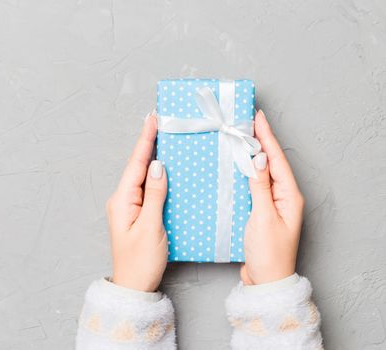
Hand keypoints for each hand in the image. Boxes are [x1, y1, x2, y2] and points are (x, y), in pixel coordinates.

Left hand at [106, 112, 167, 291]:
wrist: (134, 285)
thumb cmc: (141, 261)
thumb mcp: (151, 227)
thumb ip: (154, 195)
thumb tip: (157, 166)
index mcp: (122, 200)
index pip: (136, 164)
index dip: (145, 140)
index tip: (152, 119)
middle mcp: (123, 199)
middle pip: (137, 166)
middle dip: (148, 143)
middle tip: (159, 121)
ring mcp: (129, 206)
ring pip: (142, 176)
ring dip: (152, 157)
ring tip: (162, 137)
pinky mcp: (137, 213)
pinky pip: (147, 188)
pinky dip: (155, 175)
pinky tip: (164, 168)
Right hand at [241, 110, 304, 284]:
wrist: (265, 280)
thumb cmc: (268, 253)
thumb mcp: (263, 216)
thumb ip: (259, 186)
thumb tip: (257, 158)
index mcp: (289, 196)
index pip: (276, 160)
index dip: (266, 137)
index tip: (257, 118)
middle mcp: (283, 197)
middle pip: (270, 163)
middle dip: (260, 141)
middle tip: (247, 121)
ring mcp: (272, 204)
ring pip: (261, 173)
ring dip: (252, 155)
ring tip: (241, 138)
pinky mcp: (261, 211)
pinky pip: (254, 186)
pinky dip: (245, 173)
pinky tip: (237, 166)